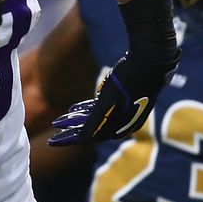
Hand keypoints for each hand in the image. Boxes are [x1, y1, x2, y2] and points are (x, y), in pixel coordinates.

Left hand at [48, 50, 177, 145]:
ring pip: (94, 120)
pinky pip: (100, 110)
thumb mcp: (110, 102)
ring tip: (58, 122)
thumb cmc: (129, 80)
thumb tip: (84, 138)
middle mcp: (122, 122)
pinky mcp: (121, 99)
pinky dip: (85, 111)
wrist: (151, 60)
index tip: (53, 141)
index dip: (70, 139)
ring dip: (75, 121)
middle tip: (52, 136)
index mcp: (121, 126)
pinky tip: (73, 109)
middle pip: (91, 131)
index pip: (90, 137)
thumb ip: (98, 120)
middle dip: (70, 133)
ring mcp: (122, 111)